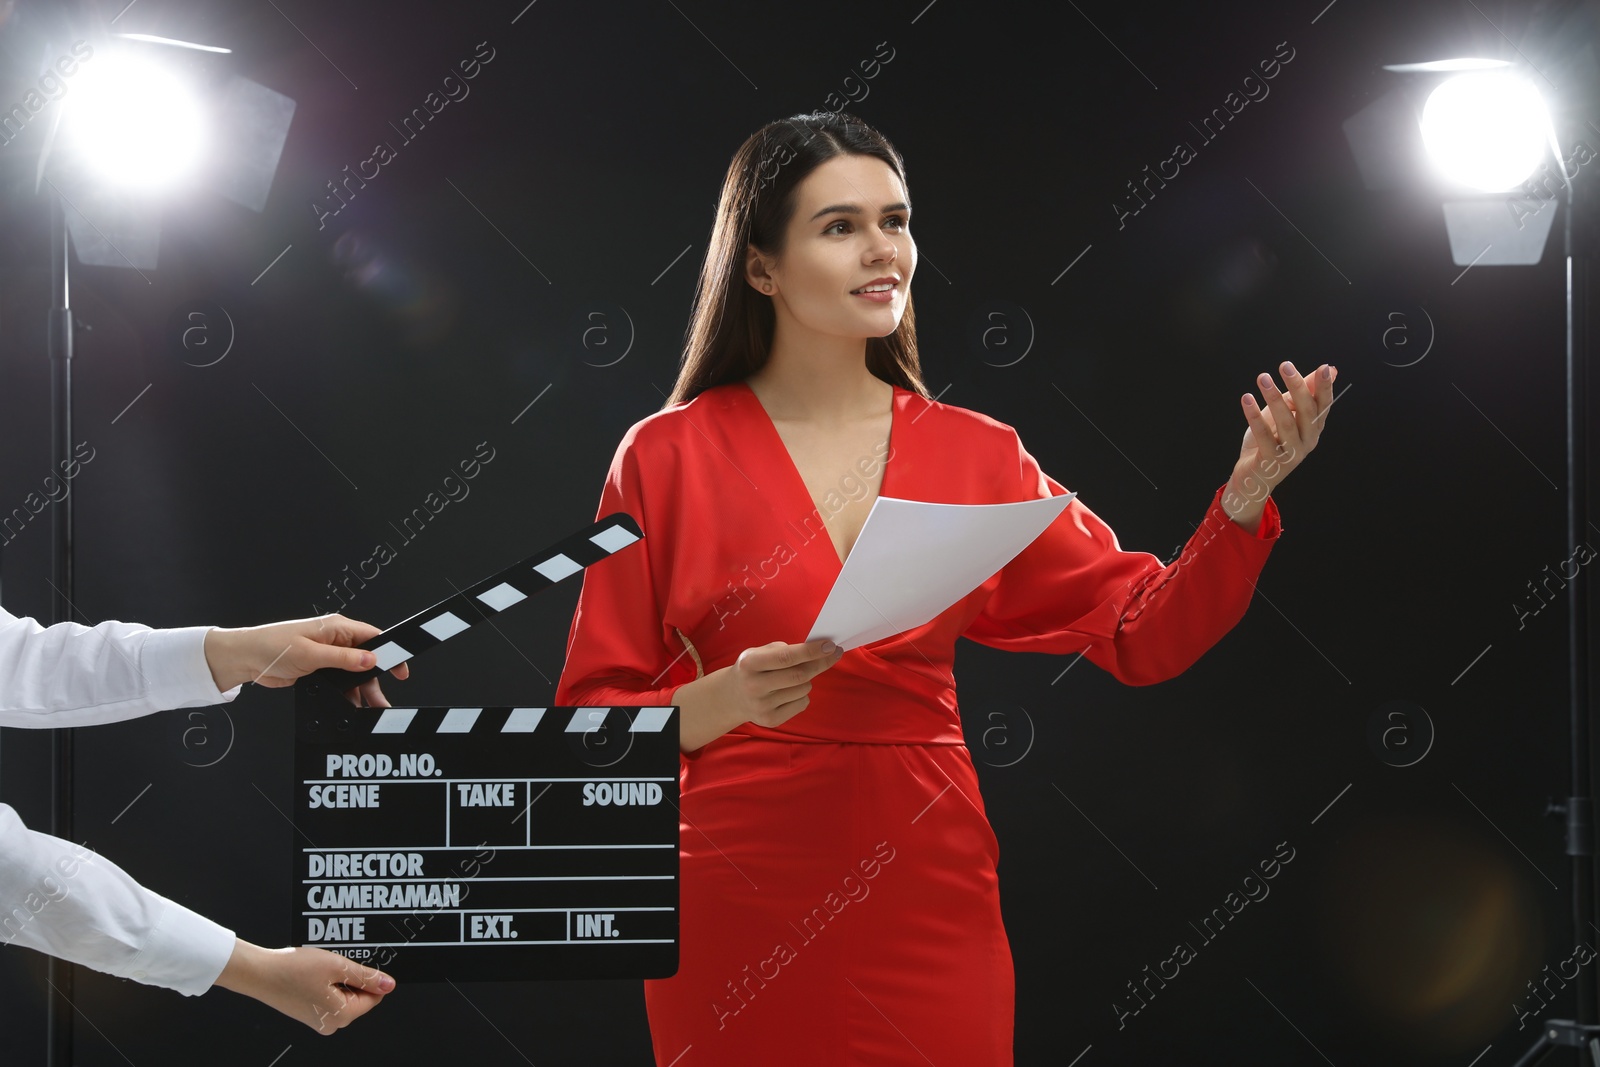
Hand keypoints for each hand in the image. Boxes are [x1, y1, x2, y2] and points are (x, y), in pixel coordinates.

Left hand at [202, 614, 410, 705]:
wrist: (244, 659)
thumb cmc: (271, 646)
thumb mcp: (311, 654)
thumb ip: (344, 658)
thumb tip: (370, 660)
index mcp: (336, 627)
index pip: (373, 636)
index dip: (390, 652)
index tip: (400, 669)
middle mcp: (334, 640)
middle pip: (366, 659)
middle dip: (375, 680)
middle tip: (382, 700)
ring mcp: (326, 655)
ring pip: (353, 673)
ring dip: (361, 690)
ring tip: (369, 709)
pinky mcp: (317, 668)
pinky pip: (339, 682)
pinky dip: (346, 694)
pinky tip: (350, 705)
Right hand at [213, 941, 394, 1033]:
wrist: (259, 972)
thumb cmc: (292, 970)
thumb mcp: (337, 966)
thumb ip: (365, 976)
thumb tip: (389, 984)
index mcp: (341, 1016)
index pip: (374, 998)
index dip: (371, 978)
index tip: (361, 962)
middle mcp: (331, 1024)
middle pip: (359, 997)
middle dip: (353, 977)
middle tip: (337, 962)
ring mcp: (319, 1020)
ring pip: (344, 994)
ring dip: (339, 977)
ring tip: (324, 965)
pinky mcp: (309, 1012)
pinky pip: (329, 995)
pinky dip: (327, 981)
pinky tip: (316, 970)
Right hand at [674, 638, 843, 750]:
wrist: (733, 697)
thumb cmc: (753, 669)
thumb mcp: (760, 652)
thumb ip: (785, 650)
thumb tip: (818, 650)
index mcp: (750, 663)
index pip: (786, 657)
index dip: (811, 652)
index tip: (830, 646)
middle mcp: (754, 686)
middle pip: (799, 676)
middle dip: (820, 663)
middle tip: (833, 654)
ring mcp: (762, 706)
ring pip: (804, 689)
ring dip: (807, 680)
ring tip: (793, 678)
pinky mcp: (770, 720)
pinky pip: (802, 704)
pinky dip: (803, 694)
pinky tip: (789, 692)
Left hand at [1224, 361, 1336, 524]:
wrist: (1254, 478)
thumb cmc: (1272, 441)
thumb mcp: (1288, 414)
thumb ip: (1304, 393)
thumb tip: (1330, 369)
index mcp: (1314, 428)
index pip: (1323, 405)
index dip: (1325, 387)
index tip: (1324, 367)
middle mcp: (1307, 441)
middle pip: (1306, 411)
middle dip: (1298, 387)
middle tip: (1285, 365)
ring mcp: (1290, 453)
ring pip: (1286, 423)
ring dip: (1274, 398)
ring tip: (1263, 378)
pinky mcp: (1271, 460)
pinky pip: (1263, 435)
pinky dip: (1254, 416)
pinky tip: (1246, 399)